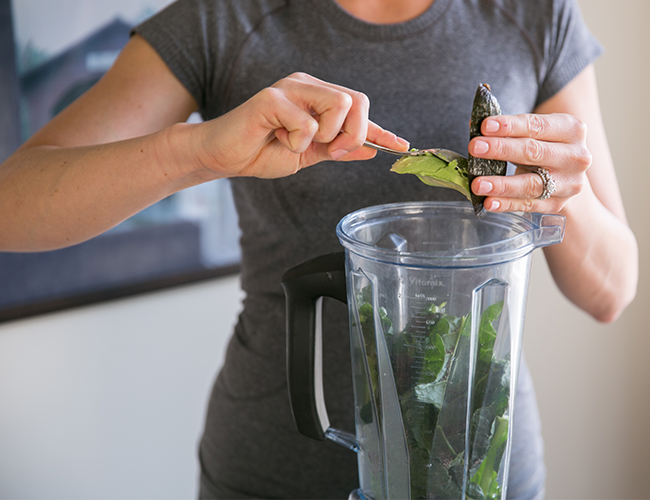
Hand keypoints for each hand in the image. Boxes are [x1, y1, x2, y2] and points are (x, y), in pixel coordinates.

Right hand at [194, 72, 408, 178]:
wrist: (226, 158)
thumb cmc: (262, 152)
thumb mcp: (309, 155)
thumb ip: (338, 150)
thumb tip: (371, 150)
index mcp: (318, 99)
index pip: (358, 109)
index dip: (380, 130)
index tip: (402, 147)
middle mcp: (308, 87)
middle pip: (356, 100)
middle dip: (354, 133)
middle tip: (333, 151)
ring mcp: (291, 89)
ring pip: (338, 104)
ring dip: (325, 136)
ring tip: (299, 143)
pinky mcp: (272, 98)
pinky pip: (307, 122)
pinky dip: (297, 141)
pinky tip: (278, 138)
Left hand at [467, 113, 591, 212]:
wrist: (567, 176)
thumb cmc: (544, 147)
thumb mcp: (535, 133)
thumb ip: (510, 131)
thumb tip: (476, 126)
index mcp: (572, 129)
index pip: (536, 125)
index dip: (510, 125)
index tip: (484, 126)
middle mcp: (575, 156)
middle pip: (533, 152)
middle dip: (501, 149)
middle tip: (474, 148)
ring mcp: (568, 183)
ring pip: (531, 184)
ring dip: (502, 184)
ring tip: (478, 184)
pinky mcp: (557, 204)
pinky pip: (527, 205)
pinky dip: (506, 204)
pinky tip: (488, 202)